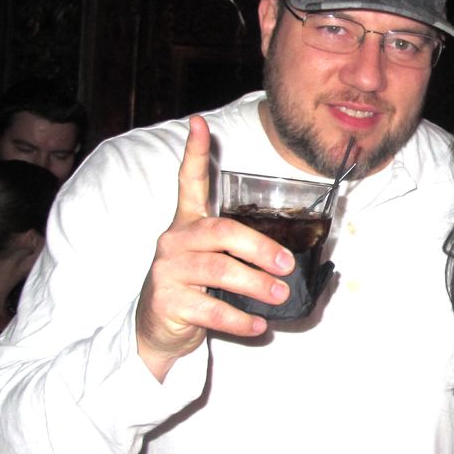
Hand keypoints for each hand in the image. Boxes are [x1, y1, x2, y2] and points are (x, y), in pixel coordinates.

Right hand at [135, 115, 295, 380]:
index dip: (195, 153)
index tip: (199, 123)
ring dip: (256, 284)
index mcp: (188, 224)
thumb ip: (243, 251)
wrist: (157, 330)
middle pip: (221, 232)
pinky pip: (211, 309)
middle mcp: (175, 240)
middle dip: (260, 247)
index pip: (189, 182)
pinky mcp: (166, 301)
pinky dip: (240, 318)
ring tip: (280, 295)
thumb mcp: (217, 261)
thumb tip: (295, 256)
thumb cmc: (197, 288)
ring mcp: (167, 270)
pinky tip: (258, 325)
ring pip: (219, 270)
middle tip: (288, 264)